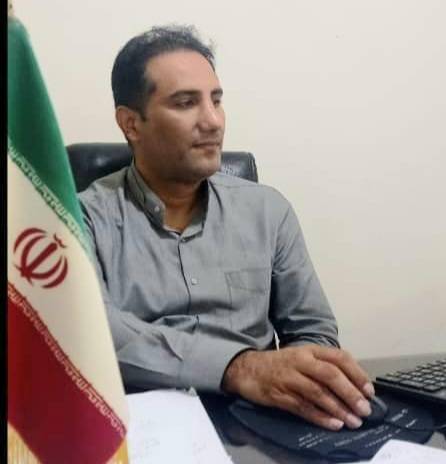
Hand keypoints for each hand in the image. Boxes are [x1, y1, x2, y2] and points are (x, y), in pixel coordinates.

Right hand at [222, 344, 374, 430]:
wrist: (248, 369)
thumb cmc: (281, 364)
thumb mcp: (303, 357)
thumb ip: (324, 366)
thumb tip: (354, 386)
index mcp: (310, 350)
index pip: (338, 357)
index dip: (356, 373)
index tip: (369, 390)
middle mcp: (301, 361)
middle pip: (330, 375)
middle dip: (350, 393)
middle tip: (365, 409)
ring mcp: (289, 378)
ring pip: (318, 393)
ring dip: (338, 408)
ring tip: (354, 421)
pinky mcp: (280, 395)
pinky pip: (304, 407)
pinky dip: (320, 417)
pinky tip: (334, 424)